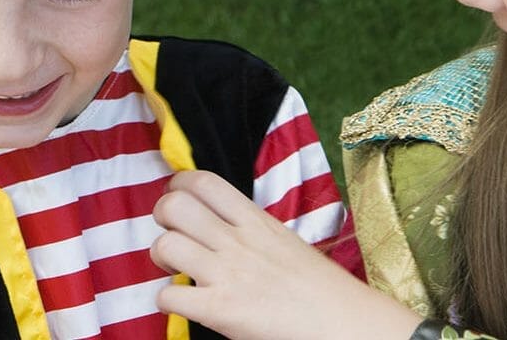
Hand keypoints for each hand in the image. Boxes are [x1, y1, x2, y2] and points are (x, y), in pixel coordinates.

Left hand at [150, 170, 422, 339]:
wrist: (347, 324)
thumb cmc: (319, 288)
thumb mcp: (283, 242)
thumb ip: (249, 230)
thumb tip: (217, 224)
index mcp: (256, 221)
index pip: (203, 181)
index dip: (178, 186)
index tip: (178, 199)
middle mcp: (238, 242)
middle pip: (174, 206)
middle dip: (161, 218)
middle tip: (172, 233)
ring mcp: (228, 275)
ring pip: (165, 245)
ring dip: (159, 257)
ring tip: (175, 269)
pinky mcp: (221, 310)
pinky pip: (169, 296)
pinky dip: (167, 301)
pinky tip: (185, 303)